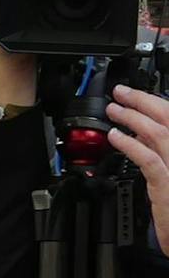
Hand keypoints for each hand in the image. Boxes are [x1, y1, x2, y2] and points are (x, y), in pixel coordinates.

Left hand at [109, 85, 168, 249]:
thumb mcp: (166, 169)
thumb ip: (157, 149)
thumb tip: (139, 131)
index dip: (154, 102)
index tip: (136, 94)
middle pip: (168, 118)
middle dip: (143, 101)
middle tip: (121, 93)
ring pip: (158, 133)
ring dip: (133, 118)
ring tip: (114, 110)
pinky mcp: (167, 184)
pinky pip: (149, 159)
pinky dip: (130, 145)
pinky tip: (115, 137)